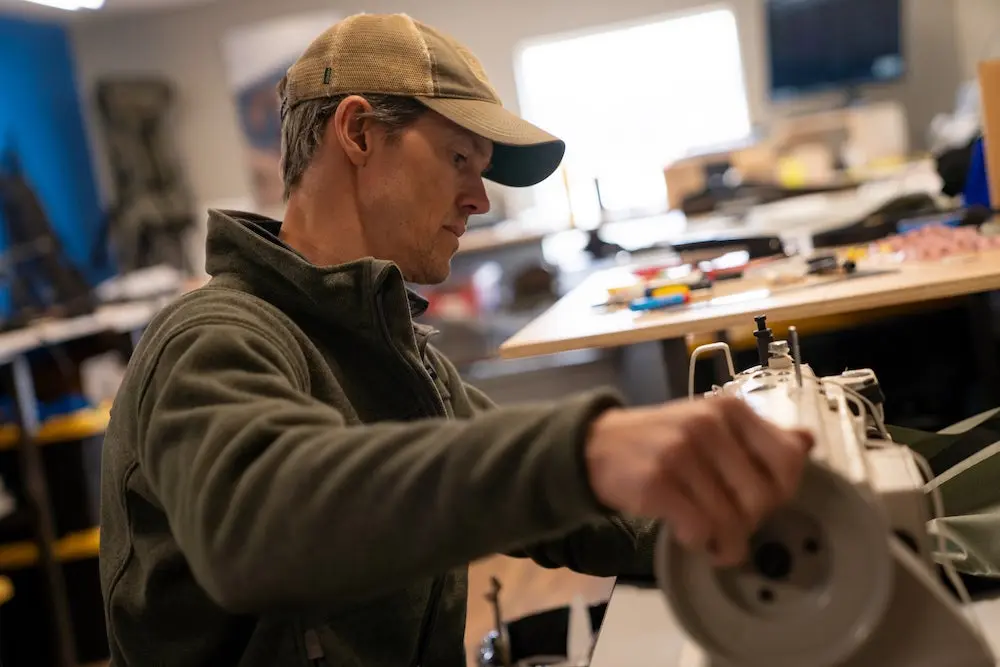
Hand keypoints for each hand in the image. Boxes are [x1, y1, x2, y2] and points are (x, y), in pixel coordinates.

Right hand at [585, 396, 812, 566]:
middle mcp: (709, 425)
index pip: (788, 460)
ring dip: (725, 542)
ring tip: (713, 541)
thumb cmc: (660, 440)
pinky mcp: (656, 481)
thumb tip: (806, 442)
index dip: (781, 492)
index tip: (760, 502)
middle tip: (732, 525)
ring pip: (731, 519)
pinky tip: (688, 535)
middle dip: (750, 522)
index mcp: (729, 409)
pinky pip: (698, 528)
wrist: (597, 445)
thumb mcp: (710, 425)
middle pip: (762, 498)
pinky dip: (698, 542)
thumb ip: (758, 436)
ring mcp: (681, 451)